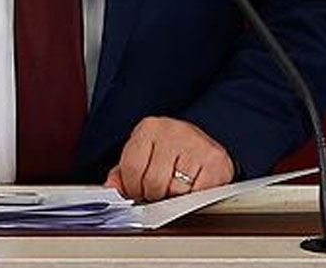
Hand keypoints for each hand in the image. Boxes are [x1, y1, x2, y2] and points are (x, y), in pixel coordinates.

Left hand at [103, 117, 234, 201]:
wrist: (202, 143)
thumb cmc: (169, 151)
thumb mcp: (143, 155)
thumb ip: (122, 173)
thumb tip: (110, 189)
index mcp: (149, 128)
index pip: (132, 169)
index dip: (132, 188)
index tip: (137, 191)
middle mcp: (173, 131)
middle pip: (153, 183)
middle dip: (153, 194)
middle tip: (158, 191)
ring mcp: (196, 144)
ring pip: (175, 191)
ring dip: (174, 197)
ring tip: (176, 185)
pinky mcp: (216, 161)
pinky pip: (197, 194)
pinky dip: (193, 197)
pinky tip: (192, 185)